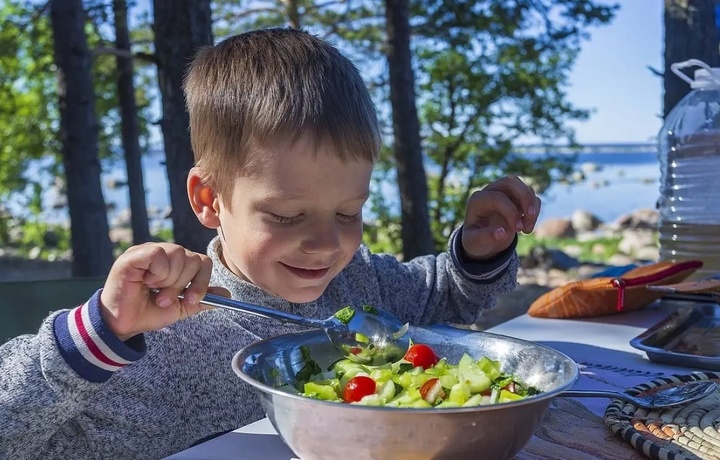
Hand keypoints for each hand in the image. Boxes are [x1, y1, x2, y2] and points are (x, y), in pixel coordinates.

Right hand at [99, 243, 228, 340]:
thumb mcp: (181, 307)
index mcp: (177, 264)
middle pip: (193, 258)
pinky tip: (145, 281)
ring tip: (154, 291)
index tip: (191, 299)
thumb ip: (202, 298)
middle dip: (182, 285)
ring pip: (178, 254)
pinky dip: (157, 272)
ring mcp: (150, 251)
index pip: (203, 262)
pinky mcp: (135, 254)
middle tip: (164, 299)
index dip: (201, 282)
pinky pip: (158, 255)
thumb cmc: (148, 312)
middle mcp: (165, 253)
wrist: (123, 324)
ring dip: (169, 281)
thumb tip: (227, 294)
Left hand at [461, 175, 540, 259]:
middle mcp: (491, 191)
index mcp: (478, 200)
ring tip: (527, 230)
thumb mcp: (474, 243)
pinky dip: (535, 210)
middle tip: (531, 215)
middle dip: (525, 197)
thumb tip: (503, 232)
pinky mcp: (516, 198)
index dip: (511, 212)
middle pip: (511, 181)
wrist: (481, 240)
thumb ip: (485, 238)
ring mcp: (504, 193)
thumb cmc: (475, 240)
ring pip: (524, 188)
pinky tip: (527, 228)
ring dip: (532, 207)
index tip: (518, 229)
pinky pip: (531, 196)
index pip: (498, 197)